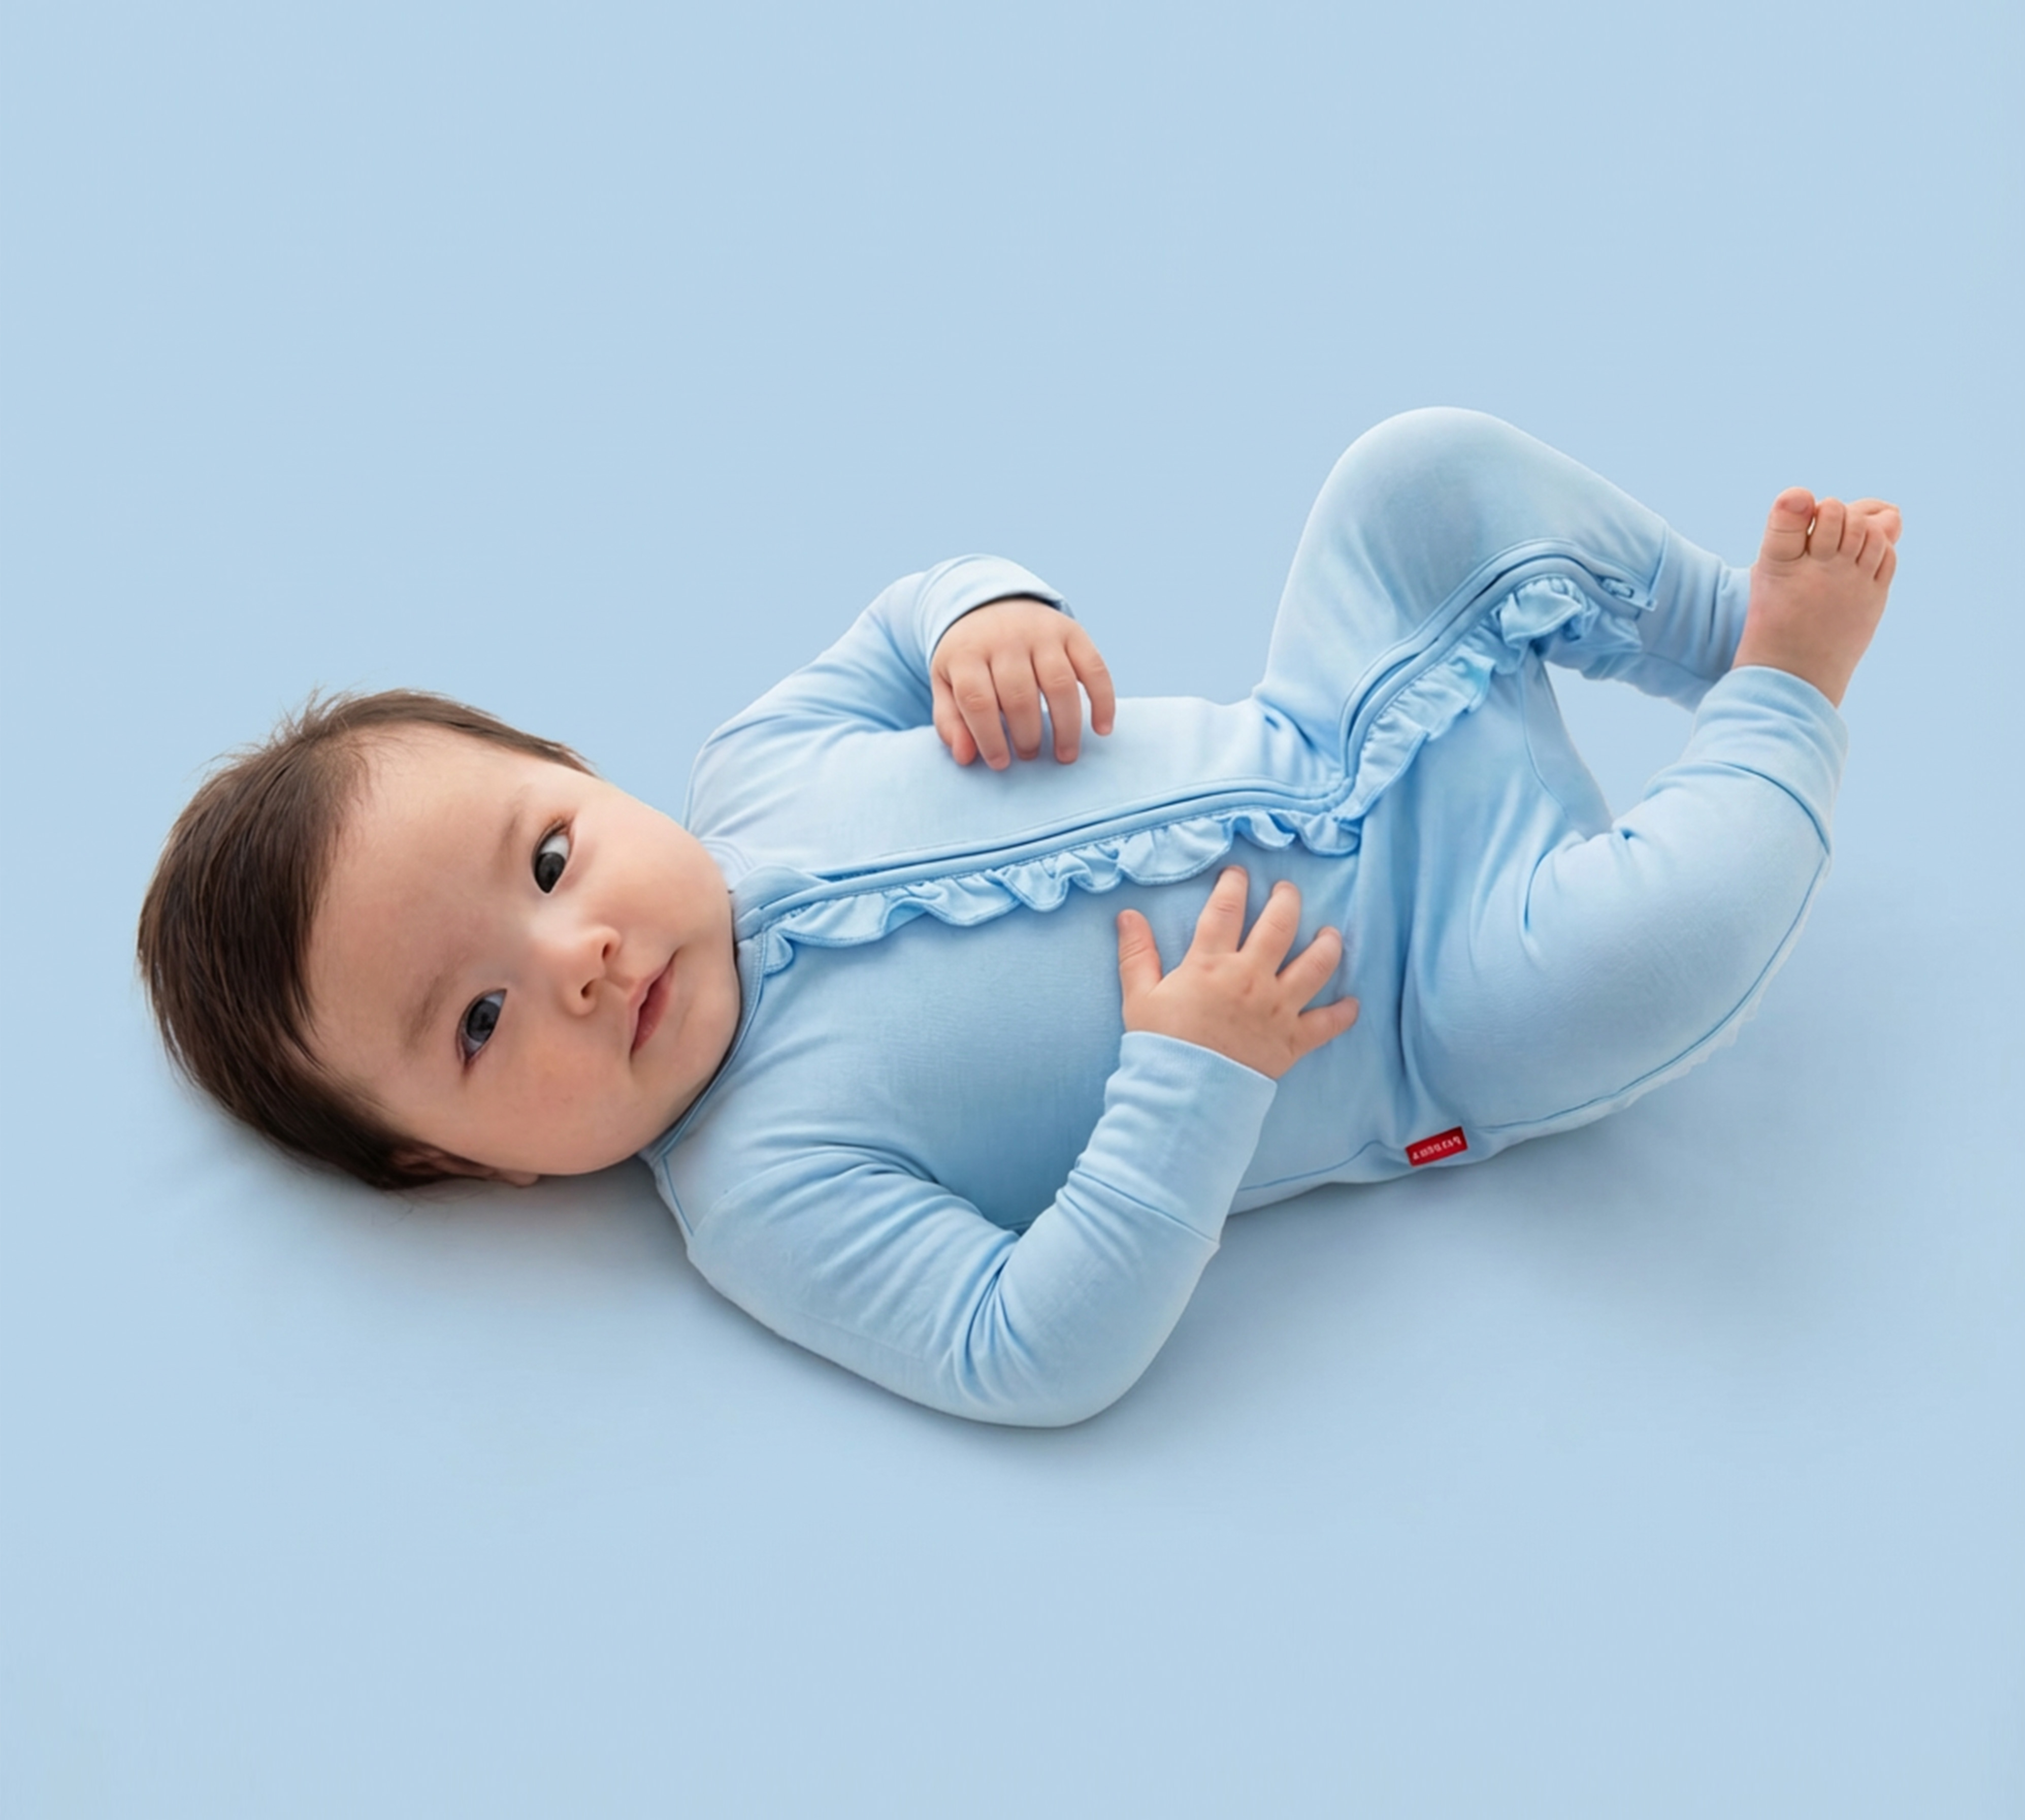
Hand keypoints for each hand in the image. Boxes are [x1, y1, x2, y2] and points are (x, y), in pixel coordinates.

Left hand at [931, 597, 1116, 767]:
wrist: (990, 604)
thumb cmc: (968, 657)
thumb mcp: (946, 682)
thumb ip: (950, 721)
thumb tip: (965, 757)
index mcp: (967, 653)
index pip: (978, 700)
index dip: (990, 738)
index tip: (1001, 764)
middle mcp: (1006, 639)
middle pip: (1020, 696)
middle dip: (1027, 736)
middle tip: (1030, 756)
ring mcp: (1041, 632)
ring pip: (1060, 685)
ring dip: (1066, 727)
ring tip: (1064, 755)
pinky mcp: (1072, 631)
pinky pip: (1094, 668)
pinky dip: (1103, 700)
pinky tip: (1102, 728)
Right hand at [1115, 868, 1359, 1080]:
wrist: (1184, 1095)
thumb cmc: (1160, 1046)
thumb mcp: (1139, 996)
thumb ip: (1136, 953)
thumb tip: (1128, 914)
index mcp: (1211, 965)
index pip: (1226, 910)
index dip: (1233, 886)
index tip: (1238, 874)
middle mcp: (1250, 978)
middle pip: (1280, 925)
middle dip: (1287, 900)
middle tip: (1288, 890)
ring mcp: (1276, 1008)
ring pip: (1316, 965)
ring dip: (1327, 945)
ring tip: (1330, 933)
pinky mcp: (1292, 1040)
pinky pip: (1327, 1023)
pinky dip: (1343, 1014)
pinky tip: (1352, 1004)